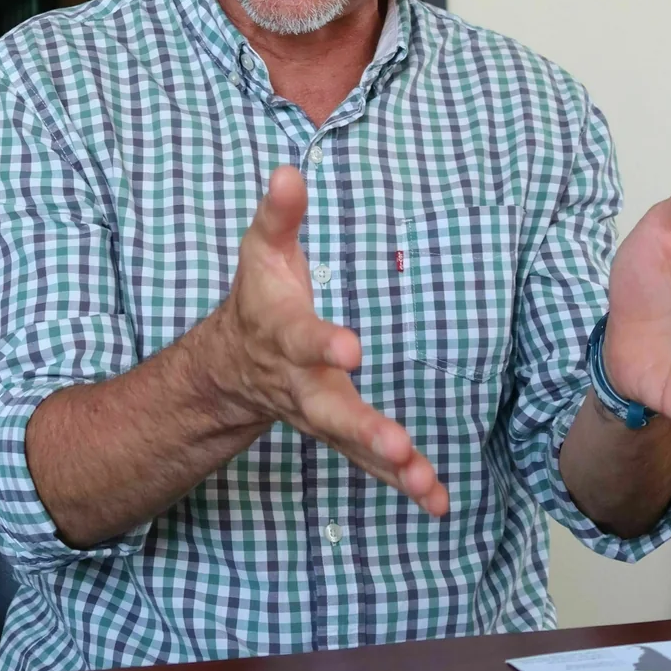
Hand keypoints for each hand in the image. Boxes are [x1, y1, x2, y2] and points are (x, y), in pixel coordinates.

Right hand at [213, 165, 448, 515]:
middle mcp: (300, 383)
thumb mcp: (261, 249)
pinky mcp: (338, 432)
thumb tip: (289, 169)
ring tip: (427, 483)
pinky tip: (437, 501)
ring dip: (391, 466)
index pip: (303, 340)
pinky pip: (368, 462)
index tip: (352, 348)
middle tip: (397, 445)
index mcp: (284, 335)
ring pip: (353, 445)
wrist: (234, 362)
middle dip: (363, 427)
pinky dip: (401, 484)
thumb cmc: (259, 298)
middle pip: (330, 410)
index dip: (324, 344)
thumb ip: (279, 214)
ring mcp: (319, 414)